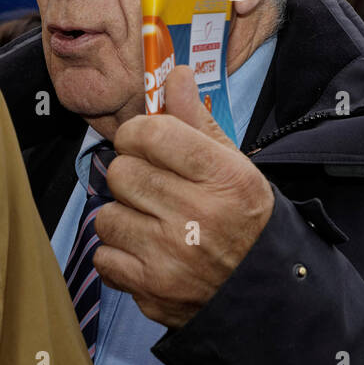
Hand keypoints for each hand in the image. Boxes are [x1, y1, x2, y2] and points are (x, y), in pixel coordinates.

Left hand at [94, 65, 274, 327]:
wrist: (260, 290)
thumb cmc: (241, 218)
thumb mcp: (232, 165)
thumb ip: (197, 121)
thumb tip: (176, 73)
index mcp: (224, 177)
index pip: (151, 133)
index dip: (138, 134)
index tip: (144, 143)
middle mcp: (198, 216)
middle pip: (121, 172)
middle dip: (132, 177)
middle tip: (153, 189)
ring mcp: (172, 256)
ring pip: (106, 215)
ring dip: (123, 218)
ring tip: (152, 225)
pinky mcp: (151, 290)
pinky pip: (103, 256)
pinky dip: (119, 255)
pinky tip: (146, 253)